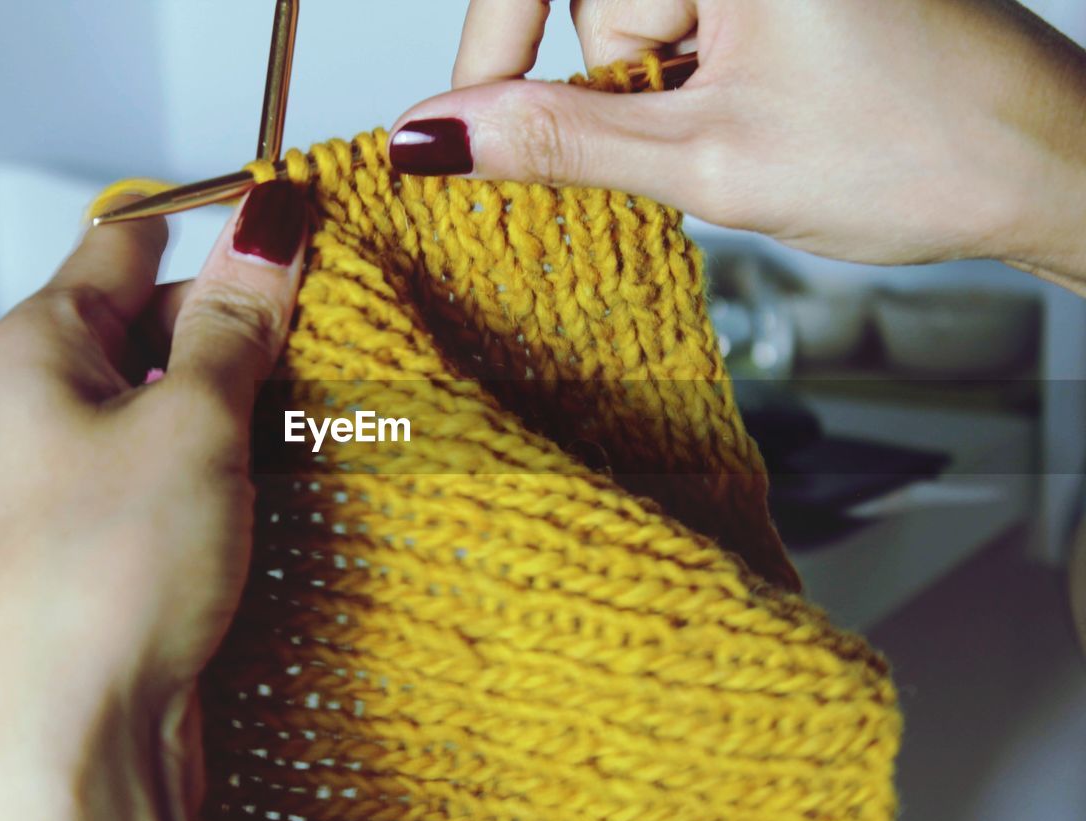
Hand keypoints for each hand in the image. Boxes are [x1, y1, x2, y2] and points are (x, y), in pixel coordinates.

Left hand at [0, 180, 307, 820]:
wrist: (70, 745)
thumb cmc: (91, 585)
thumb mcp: (189, 421)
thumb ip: (234, 320)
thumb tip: (267, 225)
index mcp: (39, 350)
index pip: (128, 242)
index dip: (213, 223)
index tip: (292, 221)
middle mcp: (49, 410)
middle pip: (161, 326)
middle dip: (244, 326)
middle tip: (326, 335)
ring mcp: (84, 480)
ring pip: (184, 408)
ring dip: (252, 406)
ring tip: (317, 418)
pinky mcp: (121, 543)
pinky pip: (189, 475)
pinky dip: (240, 468)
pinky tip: (287, 484)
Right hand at [388, 0, 1085, 293]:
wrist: (1041, 164)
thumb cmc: (922, 147)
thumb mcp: (710, 159)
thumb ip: (558, 141)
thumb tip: (437, 134)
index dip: (489, 46)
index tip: (460, 126)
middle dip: (608, 83)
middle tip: (682, 142)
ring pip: (634, 13)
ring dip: (656, 88)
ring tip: (744, 129)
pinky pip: (682, 14)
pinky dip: (688, 74)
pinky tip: (752, 109)